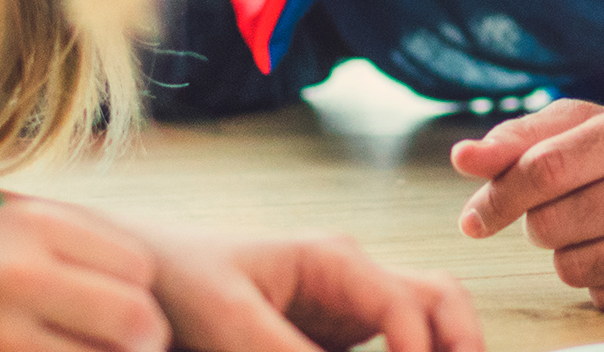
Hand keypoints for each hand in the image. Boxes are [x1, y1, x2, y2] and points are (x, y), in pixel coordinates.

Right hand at [0, 197, 168, 351]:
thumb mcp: (8, 233)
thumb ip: (78, 250)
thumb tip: (155, 298)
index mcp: (35, 224)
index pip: (139, 267)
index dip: (137, 295)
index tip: (111, 310)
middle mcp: (19, 269)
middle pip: (137, 319)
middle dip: (136, 342)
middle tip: (111, 346)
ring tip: (66, 347)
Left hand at [138, 228, 480, 351]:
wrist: (140, 274)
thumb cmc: (177, 279)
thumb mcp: (227, 318)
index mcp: (334, 260)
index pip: (408, 303)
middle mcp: (353, 279)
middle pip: (441, 301)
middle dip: (463, 343)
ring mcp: (349, 307)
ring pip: (428, 323)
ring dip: (446, 350)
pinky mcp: (334, 336)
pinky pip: (395, 348)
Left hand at [449, 98, 603, 313]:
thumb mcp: (582, 126)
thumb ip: (518, 140)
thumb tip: (463, 159)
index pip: (546, 169)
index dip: (499, 197)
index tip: (473, 220)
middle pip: (553, 224)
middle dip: (541, 223)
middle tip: (570, 209)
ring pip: (574, 268)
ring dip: (571, 253)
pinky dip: (603, 282)